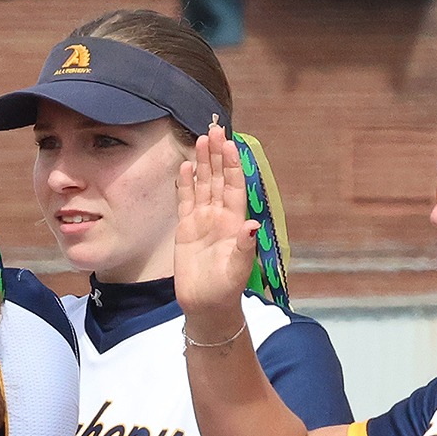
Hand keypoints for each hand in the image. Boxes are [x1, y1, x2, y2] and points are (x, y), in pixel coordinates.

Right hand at [174, 121, 259, 332]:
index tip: (230, 144)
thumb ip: (244, 246)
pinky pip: (185, 201)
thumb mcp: (238, 268)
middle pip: (218, 179)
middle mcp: (219, 216)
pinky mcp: (186, 229)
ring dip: (202, 163)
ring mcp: (202, 221)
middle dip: (217, 155)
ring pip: (203, 185)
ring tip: (201, 140)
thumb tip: (252, 225)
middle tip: (214, 130)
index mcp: (234, 221)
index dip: (232, 166)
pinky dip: (185, 185)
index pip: (234, 187)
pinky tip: (184, 168)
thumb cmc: (225, 288)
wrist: (206, 305)